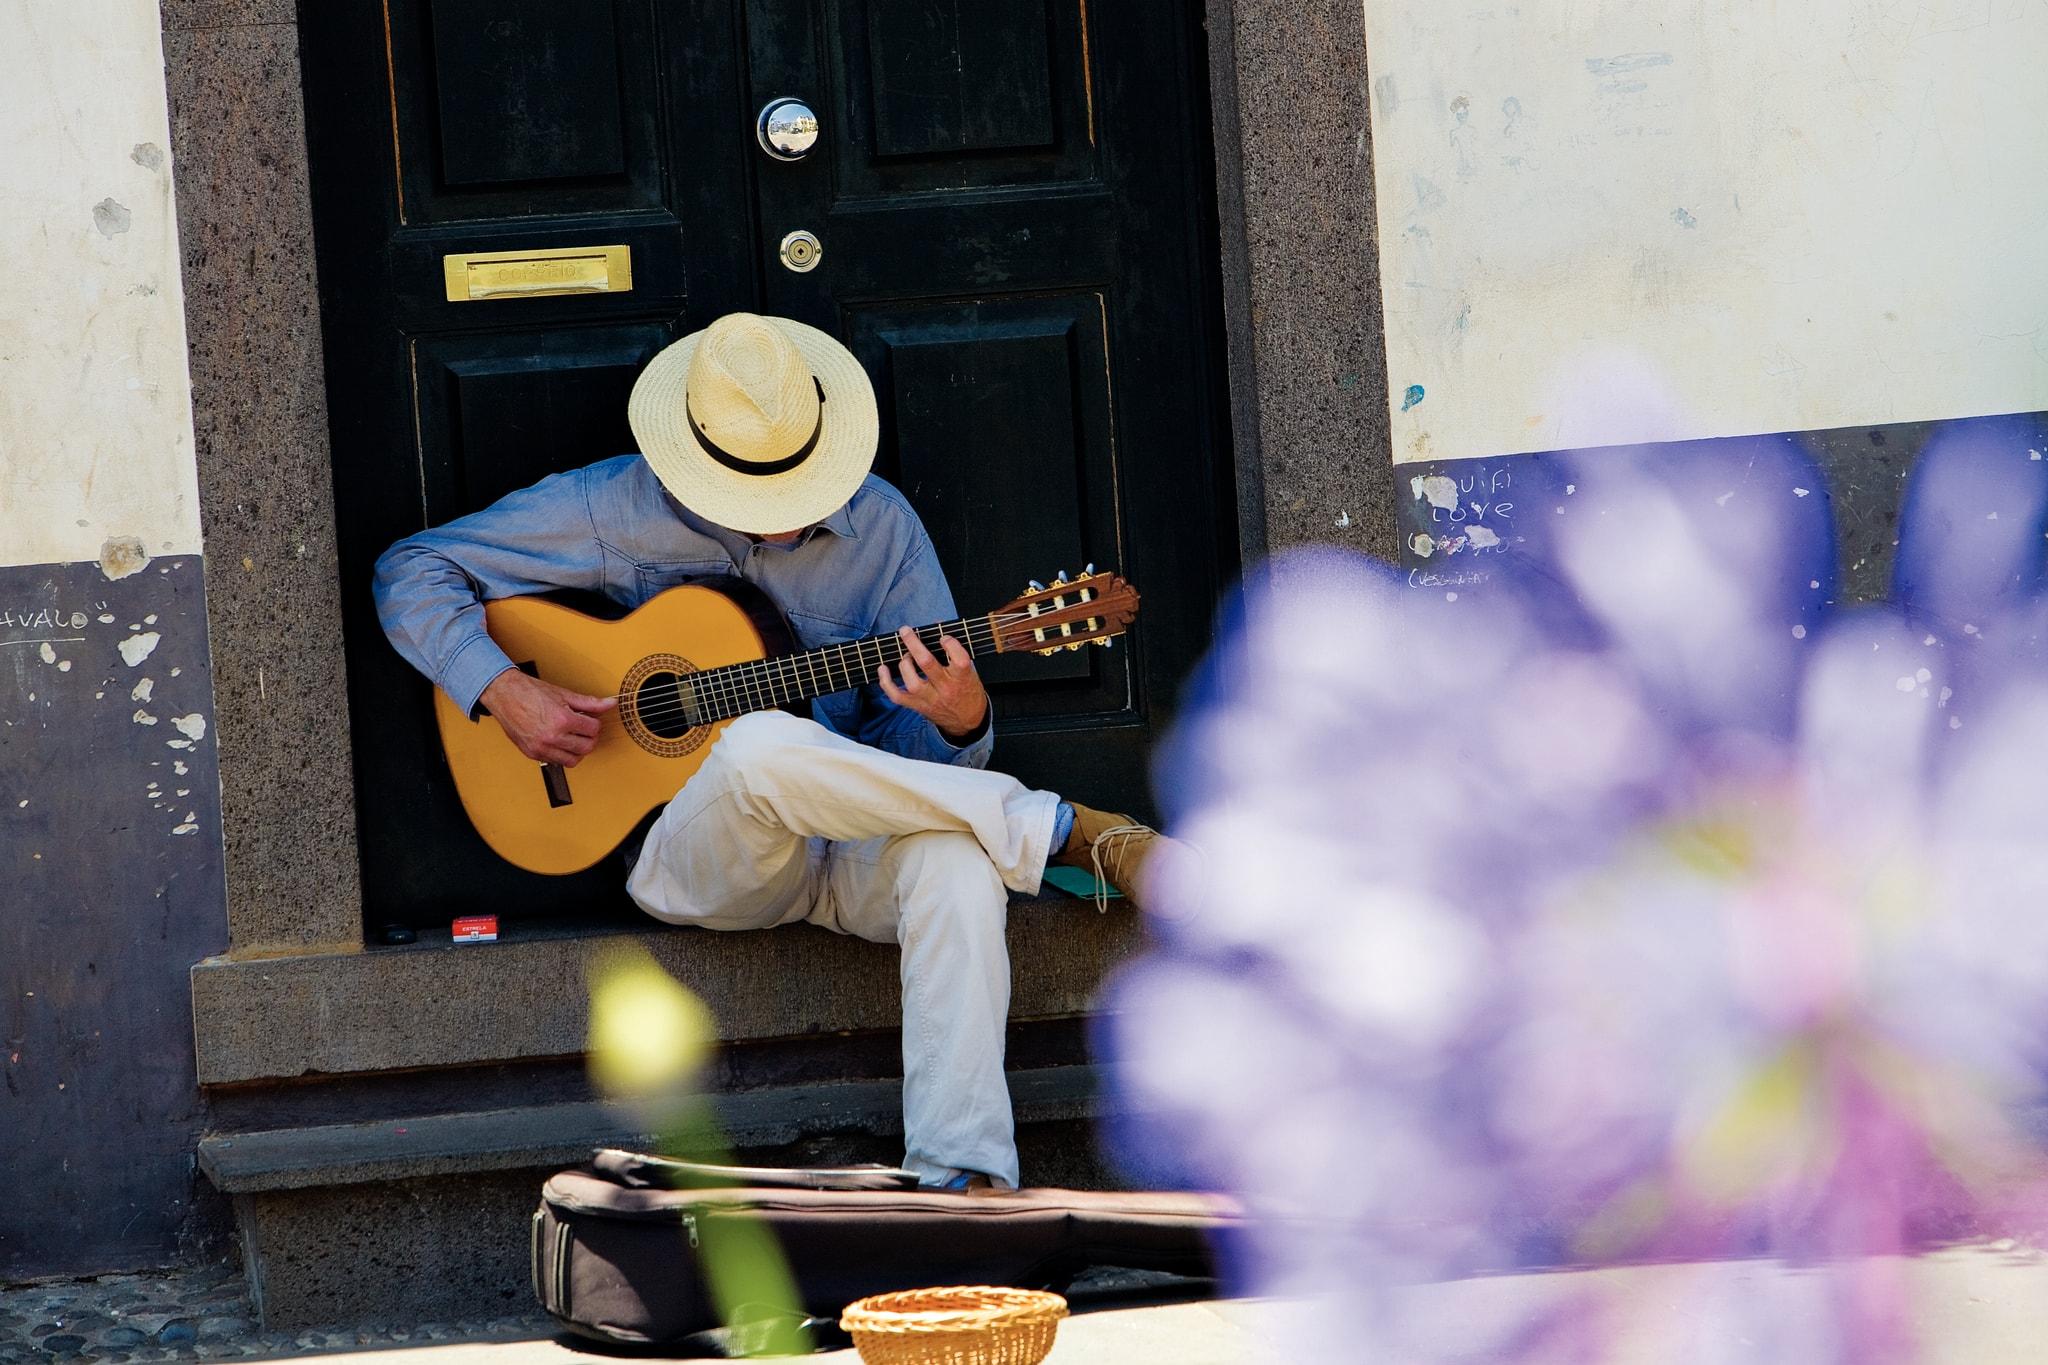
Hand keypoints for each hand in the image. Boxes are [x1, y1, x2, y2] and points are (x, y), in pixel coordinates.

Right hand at [479, 669, 616, 767]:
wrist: (504, 695)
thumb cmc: (530, 692)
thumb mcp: (563, 695)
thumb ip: (590, 703)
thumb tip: (610, 703)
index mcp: (562, 720)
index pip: (593, 730)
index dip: (595, 724)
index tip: (590, 720)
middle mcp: (552, 737)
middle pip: (586, 747)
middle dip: (590, 738)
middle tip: (585, 729)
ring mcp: (541, 748)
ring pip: (573, 760)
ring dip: (578, 750)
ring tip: (574, 737)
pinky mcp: (532, 754)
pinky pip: (555, 762)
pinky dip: (562, 754)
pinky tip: (560, 742)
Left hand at [876, 626, 988, 740]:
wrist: (968, 721)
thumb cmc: (967, 690)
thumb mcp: (969, 671)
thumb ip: (954, 651)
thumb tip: (938, 626)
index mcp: (962, 678)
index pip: (959, 659)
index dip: (951, 644)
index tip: (944, 637)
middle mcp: (946, 689)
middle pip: (927, 663)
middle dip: (913, 644)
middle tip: (905, 631)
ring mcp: (931, 699)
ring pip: (911, 681)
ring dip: (904, 663)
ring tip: (907, 656)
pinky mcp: (918, 706)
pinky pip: (897, 696)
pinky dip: (886, 682)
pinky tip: (883, 669)